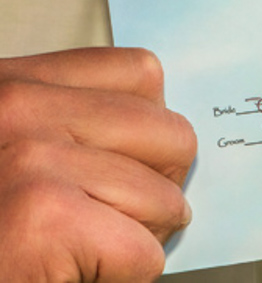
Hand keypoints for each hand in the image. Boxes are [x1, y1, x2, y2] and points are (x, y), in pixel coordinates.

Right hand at [0, 47, 196, 281]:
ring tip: (89, 254)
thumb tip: (158, 144)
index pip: (141, 74)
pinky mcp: (44, 220)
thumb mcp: (6, 143)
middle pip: (170, 134)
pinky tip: (72, 277)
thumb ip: (64, 126)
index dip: (150, 133)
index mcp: (12, 83)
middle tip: (119, 222)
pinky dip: (124, 278)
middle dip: (160, 186)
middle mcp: (22, 109)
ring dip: (140, 240)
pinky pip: (143, 252)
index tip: (128, 167)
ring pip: (164, 198)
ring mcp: (34, 161)